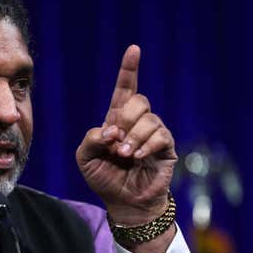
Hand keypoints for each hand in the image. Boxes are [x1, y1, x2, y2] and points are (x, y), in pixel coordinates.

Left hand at [76, 45, 177, 225]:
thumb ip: (90, 140)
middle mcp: (137, 123)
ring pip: (149, 119)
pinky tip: (137, 157)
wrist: (124, 203)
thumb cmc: (105, 179)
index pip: (124, 89)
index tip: (134, 49)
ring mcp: (154, 134)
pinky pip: (160, 135)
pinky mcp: (167, 148)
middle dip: (124, 119)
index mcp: (117, 120)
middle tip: (113, 142)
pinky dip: (145, 145)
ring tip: (124, 155)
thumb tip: (110, 130)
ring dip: (133, 137)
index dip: (129, 70)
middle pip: (138, 100)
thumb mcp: (85, 159)